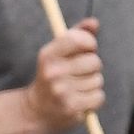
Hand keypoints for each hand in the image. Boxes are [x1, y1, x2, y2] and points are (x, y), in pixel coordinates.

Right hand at [23, 17, 104, 133]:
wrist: (35, 110)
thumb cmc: (51, 76)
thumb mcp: (57, 53)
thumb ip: (76, 35)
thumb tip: (94, 23)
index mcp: (48, 55)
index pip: (79, 39)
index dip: (90, 43)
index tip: (88, 49)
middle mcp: (53, 72)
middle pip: (94, 61)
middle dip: (92, 67)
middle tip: (80, 73)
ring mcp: (62, 91)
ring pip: (98, 80)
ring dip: (92, 84)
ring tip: (77, 88)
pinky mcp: (71, 107)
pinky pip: (98, 97)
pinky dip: (94, 99)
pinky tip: (81, 100)